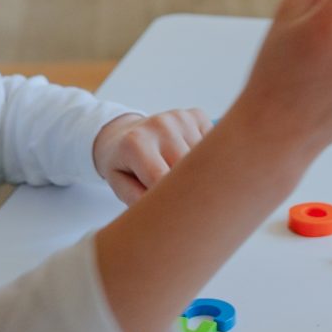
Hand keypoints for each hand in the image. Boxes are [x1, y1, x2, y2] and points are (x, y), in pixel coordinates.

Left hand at [92, 109, 209, 204]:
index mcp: (136, 144)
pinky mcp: (195, 115)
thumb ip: (140, 201)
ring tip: (179, 176)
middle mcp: (160, 125)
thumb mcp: (120, 187)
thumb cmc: (123, 165)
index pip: (163, 181)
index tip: (175, 215)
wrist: (122, 134)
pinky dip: (204, 158)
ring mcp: (180, 118)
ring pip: (204, 159)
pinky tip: (187, 159)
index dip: (171, 203)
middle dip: (187, 190)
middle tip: (183, 203)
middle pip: (187, 170)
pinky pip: (212, 144)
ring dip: (197, 174)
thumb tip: (170, 214)